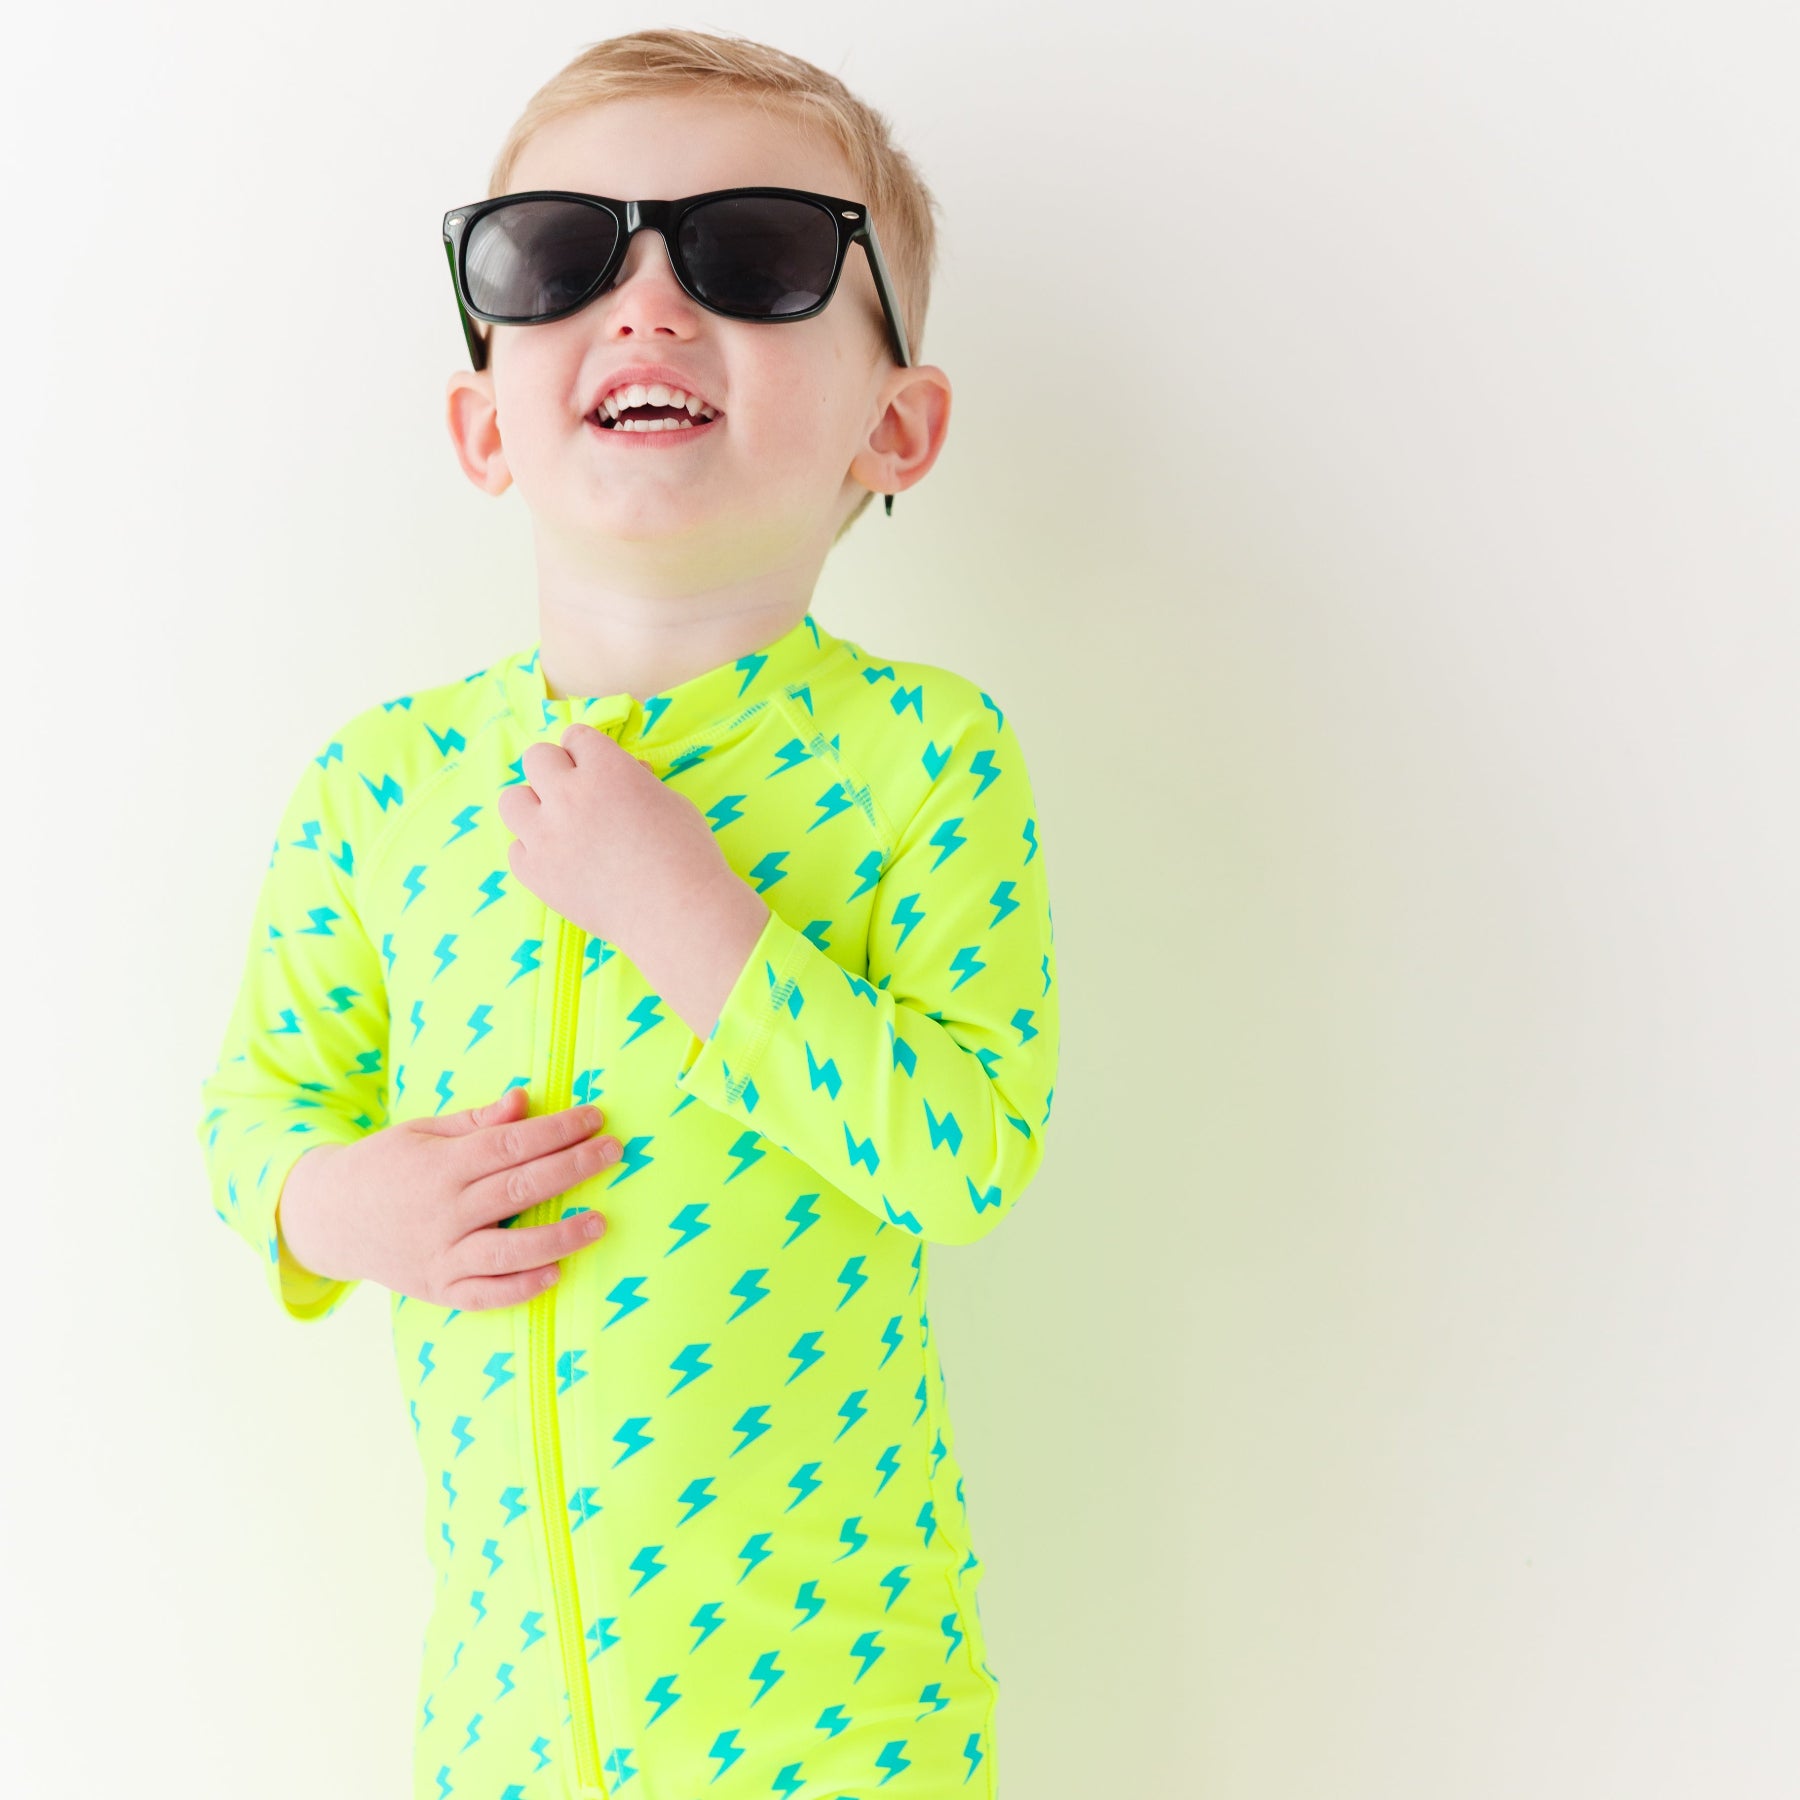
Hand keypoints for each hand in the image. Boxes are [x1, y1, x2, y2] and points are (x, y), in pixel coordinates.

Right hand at [276, 1085, 620, 1311]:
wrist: (327, 1218)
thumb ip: (476, 1121)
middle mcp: (442, 1212)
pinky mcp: (438, 1289)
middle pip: (518, 1189)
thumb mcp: (422, 1132)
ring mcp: (439, 1255)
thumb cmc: (385, 1166)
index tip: (595, 1118)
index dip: (557, 1130)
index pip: (510, 1144)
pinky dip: (519, 1289)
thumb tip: (524, 1100)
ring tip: (599, 1222)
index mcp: (440, 1165)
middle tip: (613, 1151)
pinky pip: (484, 1295)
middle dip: (572, 1168)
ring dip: (558, 1236)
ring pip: (508, 1250)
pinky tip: (555, 1274)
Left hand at [496, 723, 736, 958]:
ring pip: (511, 800)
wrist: (677, 914)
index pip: (576, 736)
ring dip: (534, 807)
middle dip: (558, 771)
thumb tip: (627, 773)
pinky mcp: (535, 874)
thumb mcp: (671, 801)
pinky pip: (515, 849)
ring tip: (558, 826)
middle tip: (579, 795)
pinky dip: (534, 851)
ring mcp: (545, 836)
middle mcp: (568, 795)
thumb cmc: (687, 854)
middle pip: (536, 758)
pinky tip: (561, 861)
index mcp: (606, 769)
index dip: (589, 753)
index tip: (599, 770)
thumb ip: (636, 781)